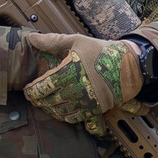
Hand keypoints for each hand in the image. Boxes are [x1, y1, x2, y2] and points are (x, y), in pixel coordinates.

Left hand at [23, 33, 142, 123]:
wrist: (129, 64)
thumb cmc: (102, 51)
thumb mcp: (77, 41)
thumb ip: (53, 41)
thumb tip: (32, 38)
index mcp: (69, 72)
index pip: (42, 87)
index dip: (31, 90)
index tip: (27, 89)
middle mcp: (76, 89)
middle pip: (49, 102)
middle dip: (38, 100)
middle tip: (34, 97)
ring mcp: (86, 101)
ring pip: (60, 112)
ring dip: (50, 109)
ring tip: (46, 103)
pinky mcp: (95, 109)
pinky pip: (74, 118)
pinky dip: (64, 116)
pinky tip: (61, 111)